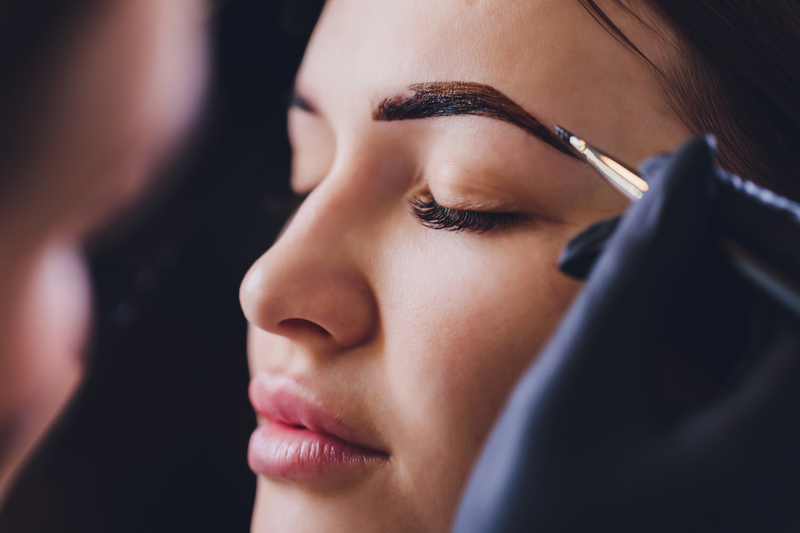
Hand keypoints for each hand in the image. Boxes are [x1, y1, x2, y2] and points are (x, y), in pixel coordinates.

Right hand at [452, 138, 799, 531]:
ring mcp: (776, 462)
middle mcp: (795, 453)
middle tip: (602, 240)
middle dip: (700, 253)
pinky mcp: (752, 463)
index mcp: (784, 441)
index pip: (797, 279)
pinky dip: (687, 331)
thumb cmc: (539, 512)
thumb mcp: (583, 379)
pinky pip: (743, 368)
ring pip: (759, 329)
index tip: (663, 175)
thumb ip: (642, 266)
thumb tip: (691, 163)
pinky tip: (627, 320)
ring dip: (686, 290)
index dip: (739, 214)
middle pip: (781, 301)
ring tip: (594, 277)